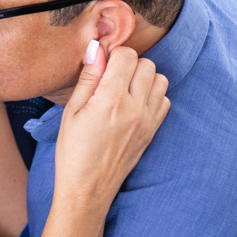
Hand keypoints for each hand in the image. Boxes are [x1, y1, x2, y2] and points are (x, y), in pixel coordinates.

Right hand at [54, 42, 169, 209]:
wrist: (88, 188)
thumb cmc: (72, 151)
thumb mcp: (71, 112)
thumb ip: (88, 78)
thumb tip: (96, 48)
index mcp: (110, 100)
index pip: (126, 55)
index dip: (112, 54)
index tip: (101, 65)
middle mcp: (134, 108)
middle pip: (146, 64)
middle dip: (128, 64)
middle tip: (111, 77)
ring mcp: (147, 121)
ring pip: (160, 79)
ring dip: (144, 78)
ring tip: (123, 90)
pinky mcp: (153, 131)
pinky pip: (165, 100)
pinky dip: (152, 96)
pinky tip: (133, 104)